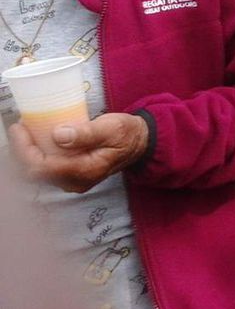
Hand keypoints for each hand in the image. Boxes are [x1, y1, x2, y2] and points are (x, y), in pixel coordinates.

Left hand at [7, 113, 148, 192]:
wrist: (140, 144)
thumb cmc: (127, 133)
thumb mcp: (111, 127)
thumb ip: (86, 133)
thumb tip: (58, 135)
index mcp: (85, 170)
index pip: (42, 167)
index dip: (25, 149)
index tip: (20, 127)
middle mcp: (75, 181)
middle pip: (34, 172)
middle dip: (21, 150)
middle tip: (20, 126)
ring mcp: (72, 181)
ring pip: (37, 173)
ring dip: (26, 153)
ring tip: (25, 131)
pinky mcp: (70, 176)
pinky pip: (45, 170)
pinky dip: (35, 155)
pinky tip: (35, 140)